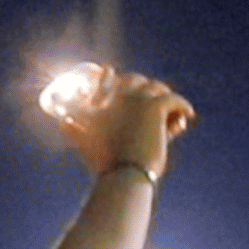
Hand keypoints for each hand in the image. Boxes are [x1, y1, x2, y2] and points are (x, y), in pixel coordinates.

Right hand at [58, 69, 194, 180]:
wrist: (124, 172)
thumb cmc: (102, 160)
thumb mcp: (81, 141)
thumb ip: (69, 129)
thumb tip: (61, 123)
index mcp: (102, 97)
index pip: (110, 75)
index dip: (120, 81)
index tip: (129, 93)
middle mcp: (120, 92)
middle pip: (137, 81)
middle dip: (145, 92)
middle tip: (152, 111)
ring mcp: (139, 97)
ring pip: (158, 89)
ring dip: (164, 101)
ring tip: (170, 118)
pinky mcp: (157, 106)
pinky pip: (174, 99)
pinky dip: (182, 107)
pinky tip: (186, 117)